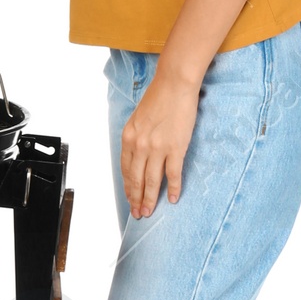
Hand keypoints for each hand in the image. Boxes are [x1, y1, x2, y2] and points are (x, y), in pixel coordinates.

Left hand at [120, 69, 200, 218]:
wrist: (174, 85)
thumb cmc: (158, 98)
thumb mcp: (138, 119)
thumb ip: (136, 137)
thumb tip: (137, 155)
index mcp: (128, 138)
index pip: (125, 169)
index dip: (128, 187)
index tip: (130, 199)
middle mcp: (139, 145)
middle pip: (136, 179)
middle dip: (136, 198)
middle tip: (137, 214)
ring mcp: (157, 148)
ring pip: (151, 180)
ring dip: (150, 198)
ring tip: (149, 211)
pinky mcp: (175, 147)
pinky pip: (172, 174)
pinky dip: (172, 188)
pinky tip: (172, 199)